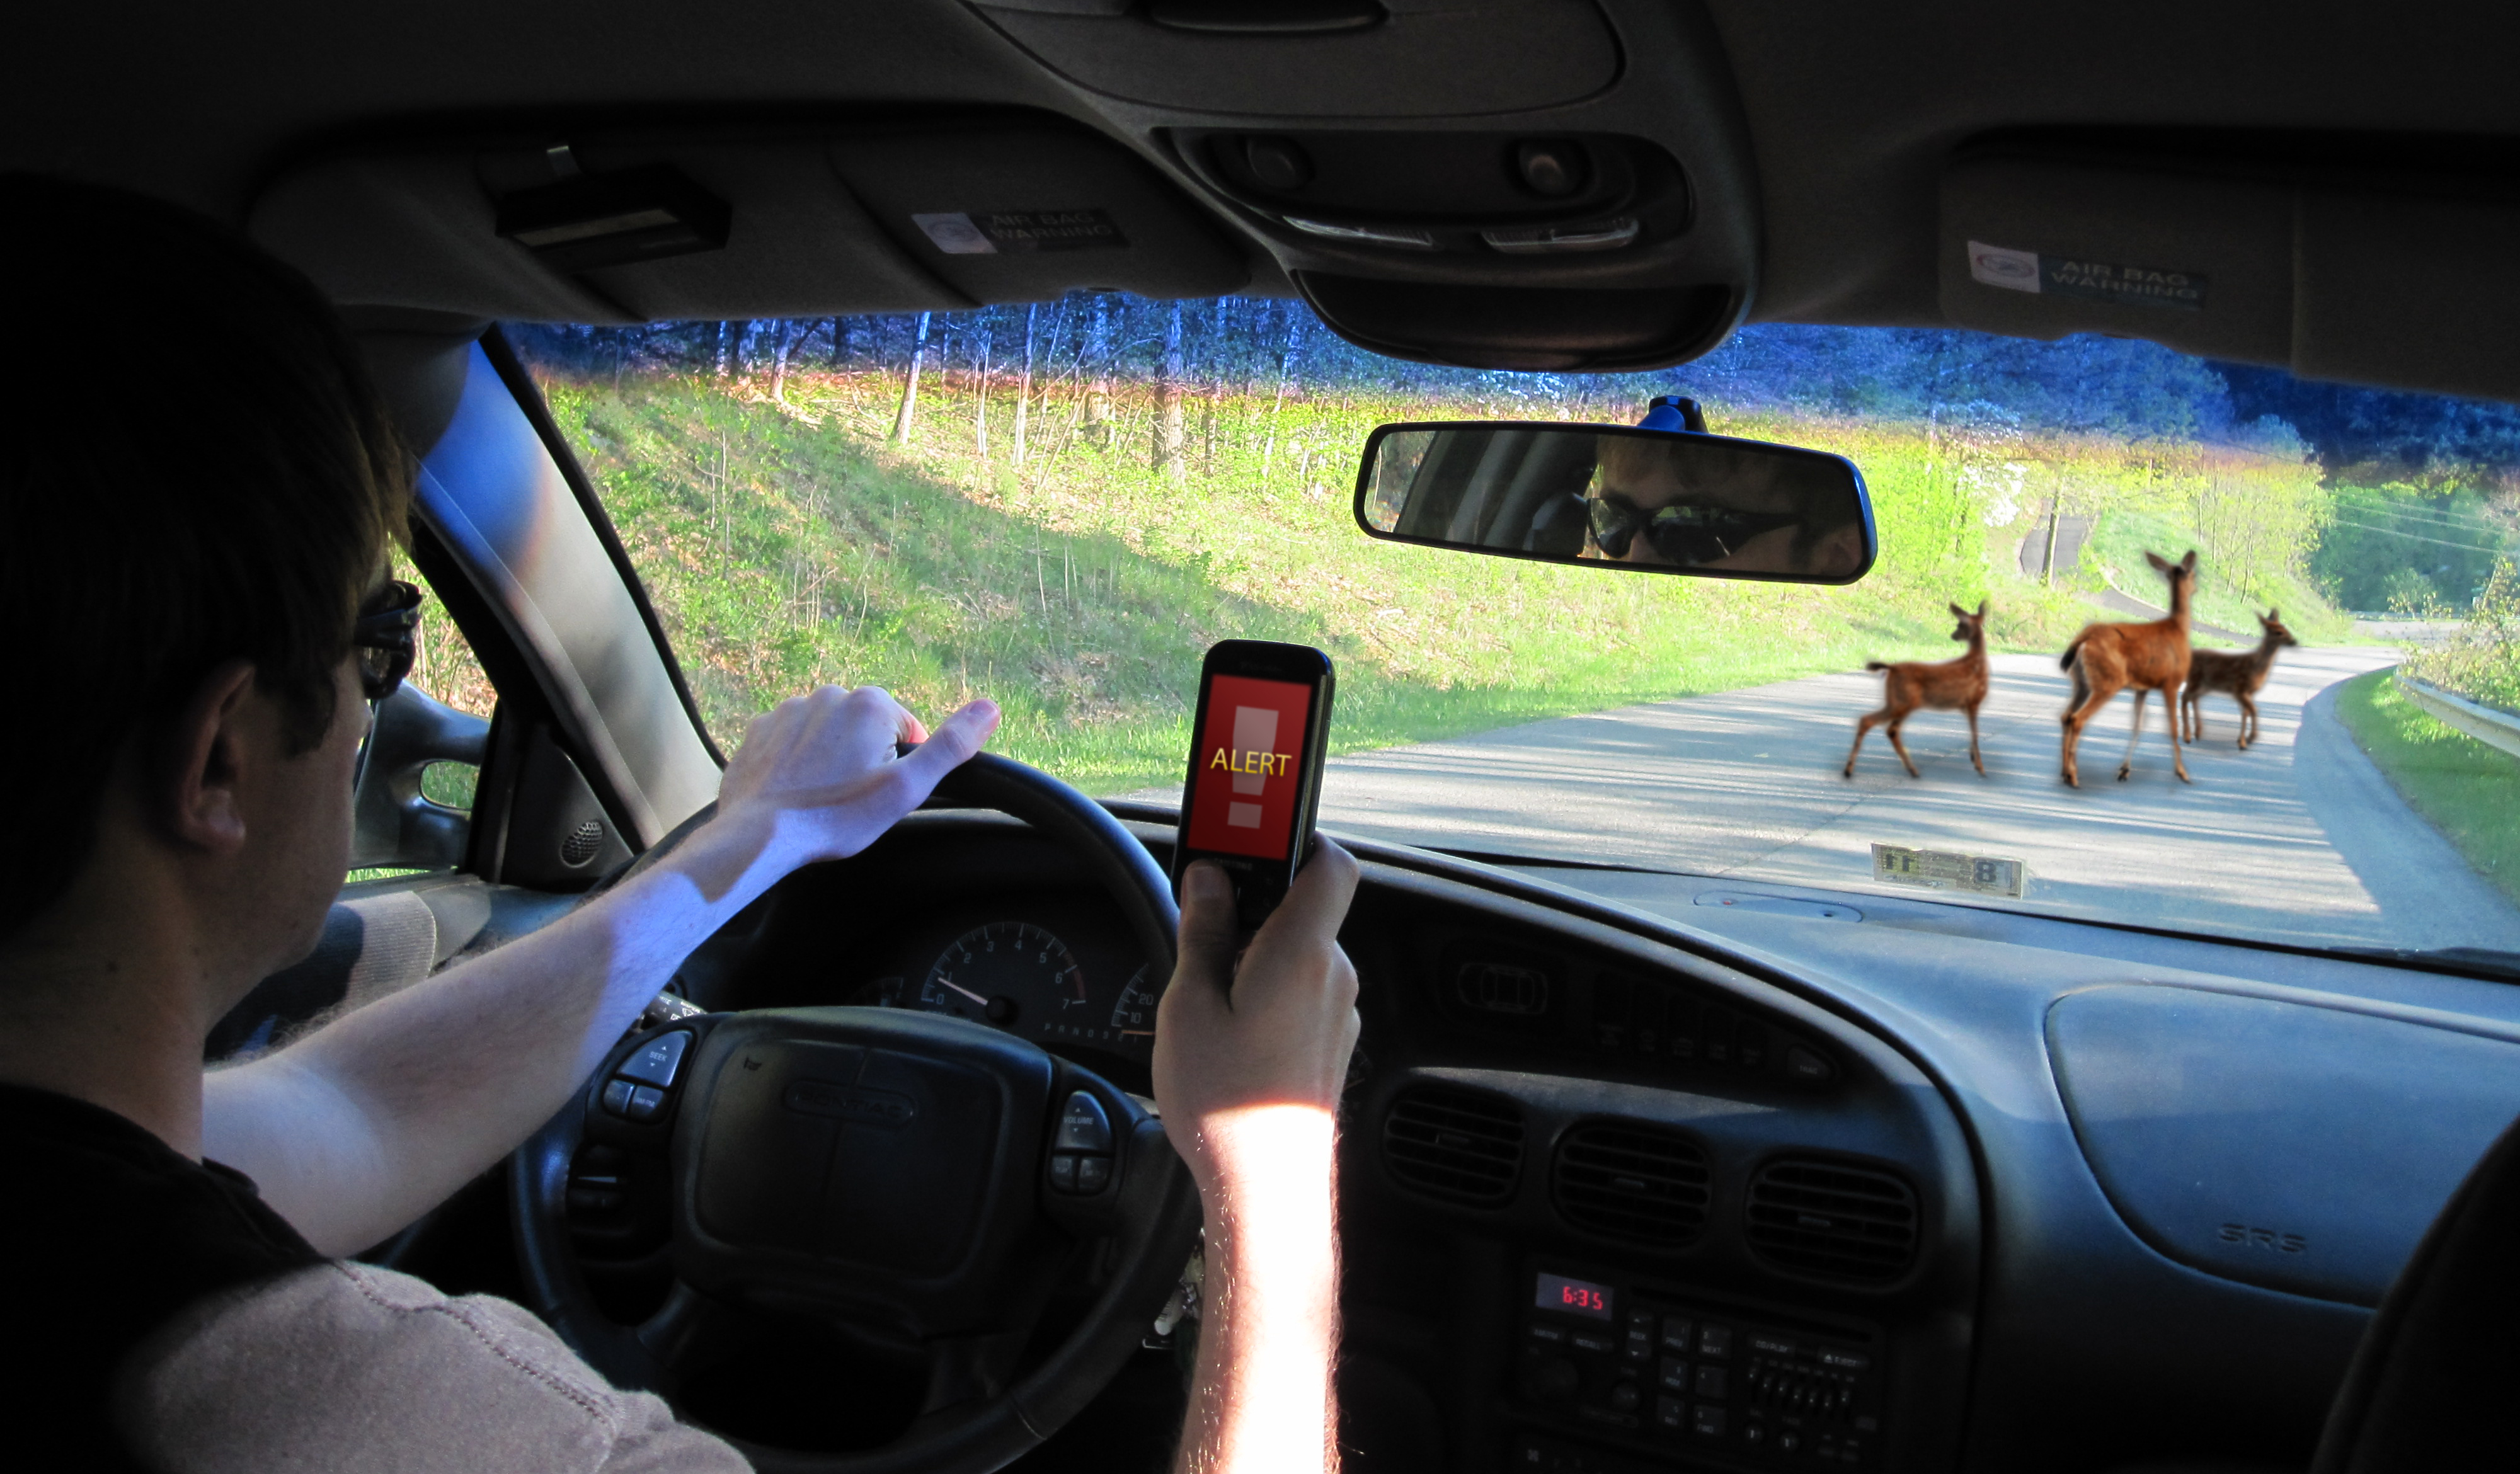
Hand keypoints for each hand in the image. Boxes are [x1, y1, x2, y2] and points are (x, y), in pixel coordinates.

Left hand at [713, 686, 999, 869]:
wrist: (759, 832)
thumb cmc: (835, 816)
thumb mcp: (907, 788)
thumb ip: (951, 746)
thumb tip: (990, 708)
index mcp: (871, 705)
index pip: (905, 729)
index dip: (901, 764)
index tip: (881, 793)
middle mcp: (829, 695)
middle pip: (865, 727)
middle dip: (865, 757)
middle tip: (852, 798)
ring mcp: (790, 709)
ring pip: (828, 731)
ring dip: (830, 757)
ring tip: (821, 796)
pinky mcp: (761, 728)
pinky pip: (792, 739)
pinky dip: (797, 760)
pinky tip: (796, 789)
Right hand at [1153, 842, 1360, 1195]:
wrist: (1264, 1190)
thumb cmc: (1226, 1101)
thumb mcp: (1191, 1002)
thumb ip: (1203, 929)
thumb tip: (1209, 878)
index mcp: (1303, 951)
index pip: (1330, 863)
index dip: (1296, 839)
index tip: (1251, 837)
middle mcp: (1335, 977)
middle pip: (1306, 911)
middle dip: (1255, 909)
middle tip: (1201, 923)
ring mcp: (1339, 1015)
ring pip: (1301, 958)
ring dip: (1258, 957)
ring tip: (1205, 991)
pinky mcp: (1331, 1048)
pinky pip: (1303, 996)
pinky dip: (1268, 993)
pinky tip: (1228, 1027)